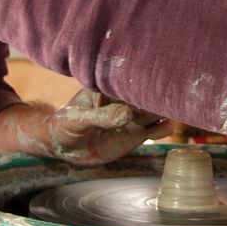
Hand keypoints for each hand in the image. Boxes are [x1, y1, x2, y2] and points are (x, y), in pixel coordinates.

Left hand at [0, 89, 171, 166]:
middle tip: (155, 104)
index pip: (134, 78)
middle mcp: (126, 99)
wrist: (63, 147)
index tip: (149, 87)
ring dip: (164, 112)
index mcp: (111, 86)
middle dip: (157, 97)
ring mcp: (133, 115)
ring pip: (159, 109)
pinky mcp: (138, 133)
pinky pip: (159, 128)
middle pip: (151, 94)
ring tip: (153, 118)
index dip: (145, 80)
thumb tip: (127, 114)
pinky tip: (155, 132)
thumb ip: (100, 117)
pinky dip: (164, 128)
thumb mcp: (77, 119)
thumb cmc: (65, 125)